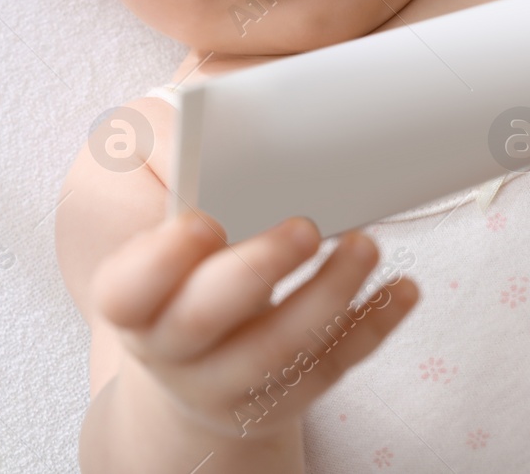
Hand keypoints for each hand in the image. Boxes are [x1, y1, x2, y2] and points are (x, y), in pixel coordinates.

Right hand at [89, 210, 418, 439]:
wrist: (195, 375)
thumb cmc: (183, 276)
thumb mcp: (161, 240)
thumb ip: (182, 189)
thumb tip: (218, 133)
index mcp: (133, 303)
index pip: (126, 293)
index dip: (161, 259)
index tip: (204, 221)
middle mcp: (172, 352)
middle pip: (206, 318)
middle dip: (258, 268)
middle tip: (305, 226)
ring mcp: (229, 383)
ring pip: (280, 348)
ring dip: (329, 292)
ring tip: (366, 244)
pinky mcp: (285, 397)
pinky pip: (332, 366)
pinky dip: (372, 325)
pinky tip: (402, 289)